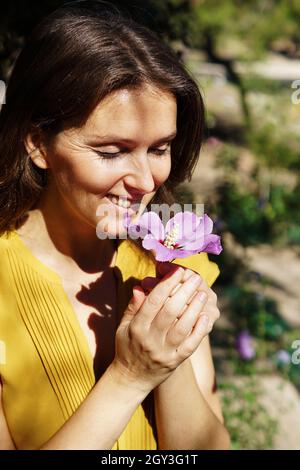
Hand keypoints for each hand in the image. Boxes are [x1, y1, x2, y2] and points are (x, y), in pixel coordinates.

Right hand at [113, 264, 216, 392]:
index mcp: (136, 328)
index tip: (177, 271)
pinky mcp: (175, 361)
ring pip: (182, 327)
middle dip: (184, 292)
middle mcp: (150, 340)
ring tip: (203, 294)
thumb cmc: (127, 346)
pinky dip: (199, 331)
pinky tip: (205, 317)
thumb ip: (133, 307)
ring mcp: (164, 352)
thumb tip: (140, 287)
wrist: (131, 379)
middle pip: (170, 312)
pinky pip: (190, 345)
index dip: (166, 284)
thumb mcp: (123, 326)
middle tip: (195, 278)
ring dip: (194, 309)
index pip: (153, 302)